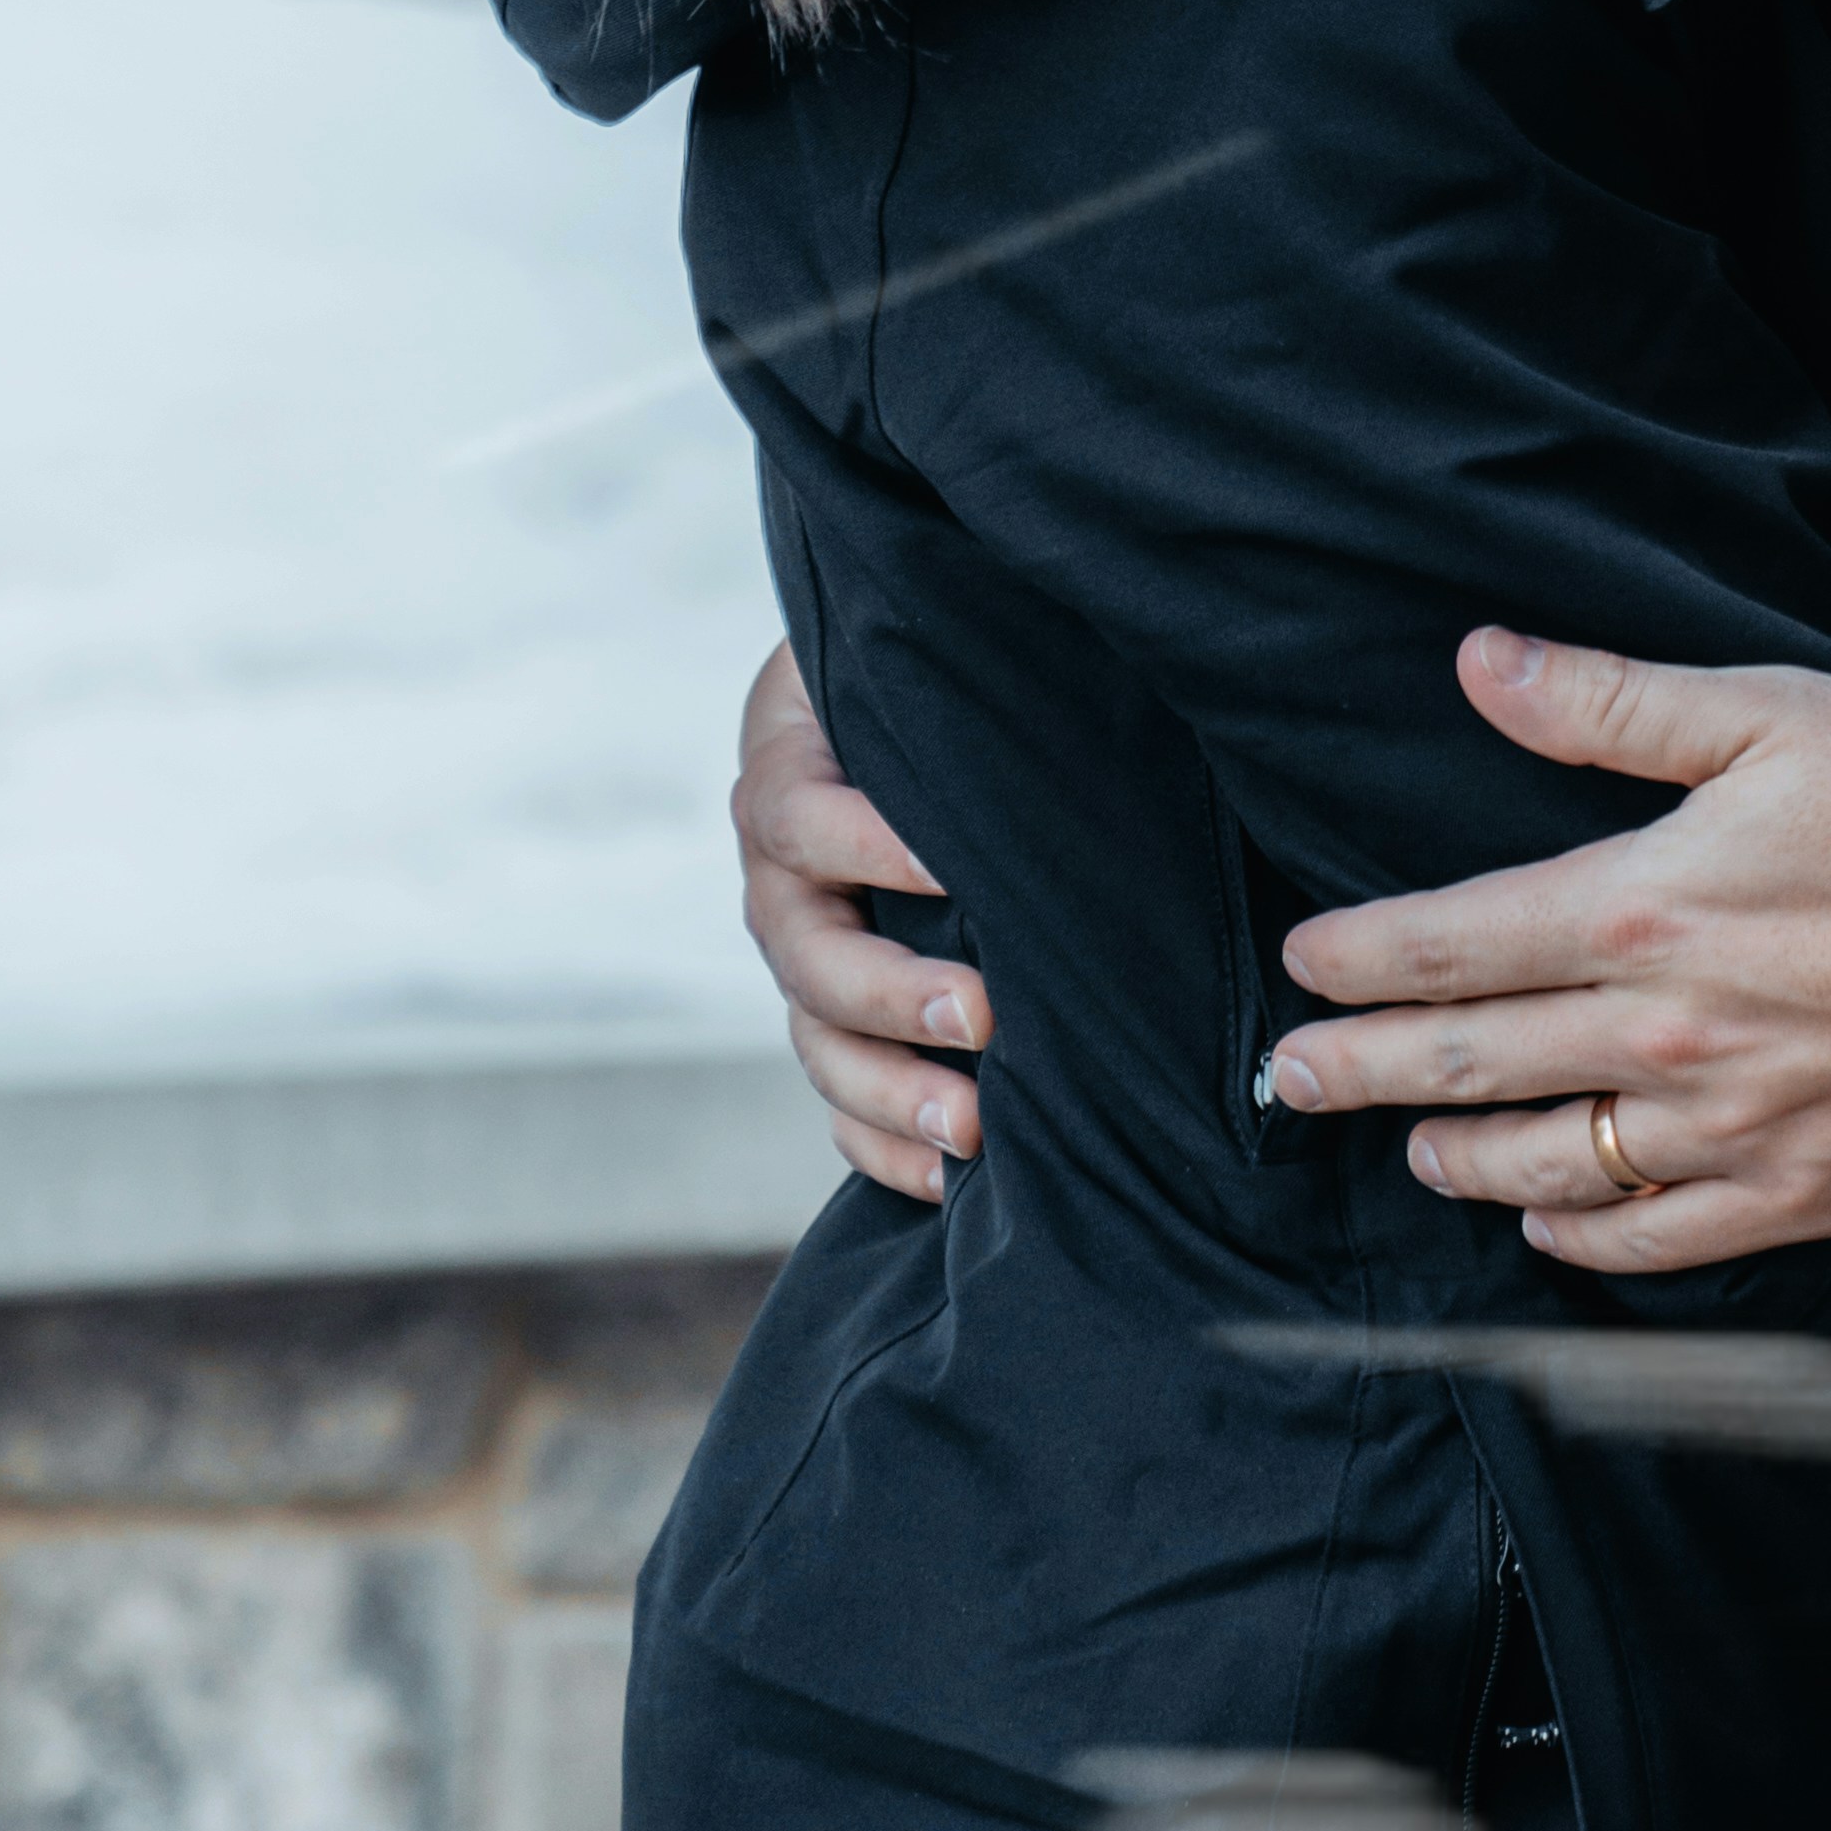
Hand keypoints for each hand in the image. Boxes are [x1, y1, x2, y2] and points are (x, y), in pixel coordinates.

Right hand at [733, 639, 985, 1203]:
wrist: (886, 711)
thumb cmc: (929, 671)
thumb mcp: (917, 653)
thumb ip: (953, 678)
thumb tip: (1053, 671)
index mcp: (788, 774)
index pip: (803, 816)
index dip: (870, 846)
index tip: (956, 866)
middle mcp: (778, 877)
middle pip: (806, 954)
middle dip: (890, 997)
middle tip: (981, 1017)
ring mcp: (800, 958)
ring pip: (817, 1042)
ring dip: (891, 1093)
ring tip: (973, 1128)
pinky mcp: (830, 1022)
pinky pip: (834, 1104)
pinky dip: (884, 1146)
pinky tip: (948, 1178)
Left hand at [1263, 634, 1830, 1270]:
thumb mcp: (1773, 716)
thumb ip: (1610, 703)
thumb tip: (1478, 664)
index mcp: (1640, 908)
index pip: (1448, 947)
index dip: (1357, 961)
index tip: (1301, 968)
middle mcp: (1657, 1036)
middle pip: (1461, 1068)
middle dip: (1354, 1071)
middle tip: (1283, 1079)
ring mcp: (1721, 1130)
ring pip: (1539, 1162)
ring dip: (1452, 1154)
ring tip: (1408, 1143)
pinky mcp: (1790, 1195)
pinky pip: (1647, 1239)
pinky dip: (1576, 1234)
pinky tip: (1544, 1221)